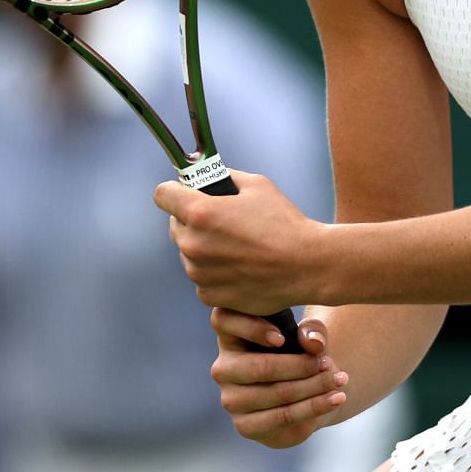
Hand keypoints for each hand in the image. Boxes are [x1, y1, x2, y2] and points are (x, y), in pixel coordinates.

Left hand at [153, 170, 323, 312]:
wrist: (307, 266)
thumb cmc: (285, 224)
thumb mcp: (257, 185)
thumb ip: (225, 178)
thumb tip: (209, 177)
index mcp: (200, 212)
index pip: (163, 194)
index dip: (174, 191)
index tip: (184, 193)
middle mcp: (193, 244)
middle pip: (175, 225)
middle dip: (192, 220)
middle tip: (221, 221)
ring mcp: (199, 273)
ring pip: (188, 253)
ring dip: (203, 247)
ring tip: (237, 245)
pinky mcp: (209, 294)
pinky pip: (202, 277)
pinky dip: (215, 272)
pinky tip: (240, 265)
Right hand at [207, 310, 347, 448]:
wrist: (304, 393)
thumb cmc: (298, 354)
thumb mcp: (308, 335)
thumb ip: (312, 331)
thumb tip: (313, 344)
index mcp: (230, 335)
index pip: (222, 320)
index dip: (250, 327)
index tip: (282, 338)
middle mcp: (224, 368)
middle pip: (258, 367)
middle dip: (300, 366)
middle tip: (328, 363)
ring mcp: (231, 399)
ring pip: (275, 393)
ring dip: (313, 387)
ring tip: (340, 380)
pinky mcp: (245, 425)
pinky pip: (282, 416)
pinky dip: (314, 407)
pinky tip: (336, 398)